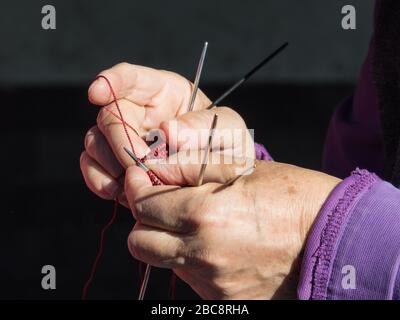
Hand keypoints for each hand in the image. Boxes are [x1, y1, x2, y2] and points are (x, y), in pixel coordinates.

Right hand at [79, 63, 253, 203]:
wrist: (219, 181)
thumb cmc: (226, 147)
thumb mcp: (229, 132)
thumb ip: (204, 126)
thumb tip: (168, 131)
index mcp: (165, 93)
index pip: (131, 77)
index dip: (111, 81)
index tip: (96, 93)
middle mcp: (139, 111)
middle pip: (110, 114)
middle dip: (122, 141)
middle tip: (143, 164)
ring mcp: (124, 138)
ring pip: (96, 140)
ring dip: (112, 164)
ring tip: (138, 181)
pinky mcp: (116, 164)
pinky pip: (92, 167)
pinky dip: (101, 180)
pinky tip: (120, 191)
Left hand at [124, 159, 339, 298]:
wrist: (334, 238)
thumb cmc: (292, 197)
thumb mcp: (242, 170)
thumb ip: (190, 171)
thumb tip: (153, 171)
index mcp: (206, 215)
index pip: (143, 204)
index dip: (138, 188)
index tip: (143, 180)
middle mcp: (203, 255)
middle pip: (140, 241)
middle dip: (144, 219)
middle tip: (163, 204)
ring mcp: (213, 283)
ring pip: (163, 261)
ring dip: (167, 241)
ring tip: (196, 224)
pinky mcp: (224, 300)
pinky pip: (189, 279)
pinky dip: (191, 261)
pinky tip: (217, 245)